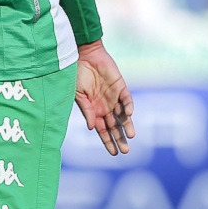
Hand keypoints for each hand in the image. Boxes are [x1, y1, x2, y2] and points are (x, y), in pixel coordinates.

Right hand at [75, 39, 134, 155]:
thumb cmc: (76, 74)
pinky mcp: (121, 87)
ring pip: (124, 116)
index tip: (114, 153)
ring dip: (127, 126)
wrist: (83, 55)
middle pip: (115, 126)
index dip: (108, 141)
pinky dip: (128, 107)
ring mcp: (114, 98)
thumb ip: (86, 110)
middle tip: (125, 151)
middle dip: (119, 138)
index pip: (103, 130)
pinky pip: (127, 100)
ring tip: (131, 136)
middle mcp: (105, 107)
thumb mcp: (77, 94)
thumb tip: (91, 128)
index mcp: (94, 110)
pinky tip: (128, 114)